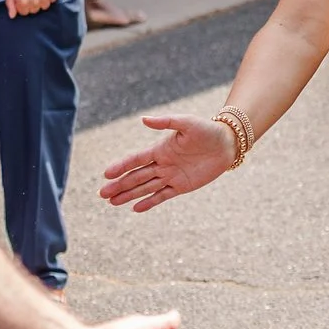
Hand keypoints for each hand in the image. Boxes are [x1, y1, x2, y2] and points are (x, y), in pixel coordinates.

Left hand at [5, 0, 60, 17]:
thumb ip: (10, 3)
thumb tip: (12, 16)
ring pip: (44, 6)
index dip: (23, 5)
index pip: (24, 12)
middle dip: (32, 3)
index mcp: (23, 3)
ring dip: (41, 0)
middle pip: (34, 10)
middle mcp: (34, 3)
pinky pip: (52, 0)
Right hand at [99, 113, 239, 210]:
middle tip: (102, 194)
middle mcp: (162, 164)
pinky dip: (149, 202)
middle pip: (136, 176)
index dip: (121, 166)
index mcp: (160, 149)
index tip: (106, 174)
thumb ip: (166, 122)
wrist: (227, 144)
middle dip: (119, 185)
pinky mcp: (181, 186)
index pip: (136, 160)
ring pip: (145, 188)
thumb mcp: (186, 122)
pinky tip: (135, 208)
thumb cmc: (206, 130)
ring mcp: (170, 176)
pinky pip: (162, 196)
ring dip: (128, 195)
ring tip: (112, 202)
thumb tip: (143, 119)